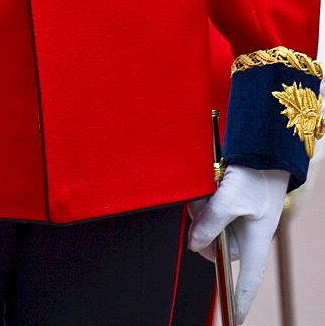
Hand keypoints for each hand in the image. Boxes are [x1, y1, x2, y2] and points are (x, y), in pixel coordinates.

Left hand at [188, 164, 288, 323]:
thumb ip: (210, 224)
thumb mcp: (230, 199)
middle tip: (202, 207)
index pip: (248, 279)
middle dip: (203, 231)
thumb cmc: (256, 175)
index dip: (240, 298)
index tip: (233, 317)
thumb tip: (193, 246)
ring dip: (202, 212)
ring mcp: (239, 218)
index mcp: (255, 240)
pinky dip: (204, 202)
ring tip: (208, 191)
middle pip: (217, 248)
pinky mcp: (231, 203)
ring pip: (210, 227)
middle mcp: (247, 232)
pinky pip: (210, 211)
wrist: (262, 146)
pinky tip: (207, 186)